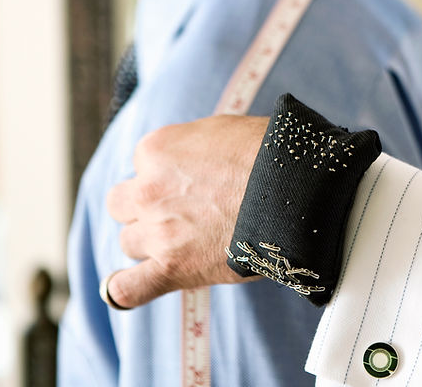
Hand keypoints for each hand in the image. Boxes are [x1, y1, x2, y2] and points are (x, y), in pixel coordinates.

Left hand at [103, 115, 269, 308]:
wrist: (298, 189)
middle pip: (123, 206)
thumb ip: (191, 148)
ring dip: (151, 244)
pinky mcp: (172, 268)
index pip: (141, 168)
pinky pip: (127, 288)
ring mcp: (158, 231)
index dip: (167, 178)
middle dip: (147, 210)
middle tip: (183, 212)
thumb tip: (192, 161)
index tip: (193, 185)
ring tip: (188, 243)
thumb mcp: (221, 131)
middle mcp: (148, 189)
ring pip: (129, 243)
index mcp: (156, 150)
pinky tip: (132, 288)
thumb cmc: (270, 155)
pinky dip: (126, 290)